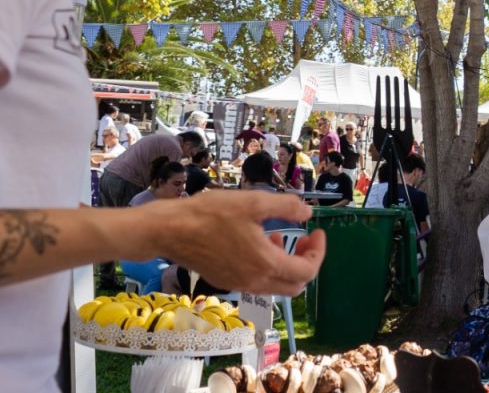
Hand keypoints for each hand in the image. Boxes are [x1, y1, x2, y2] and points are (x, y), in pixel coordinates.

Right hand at [142, 190, 325, 295]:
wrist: (170, 230)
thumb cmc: (211, 214)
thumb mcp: (254, 202)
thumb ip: (286, 207)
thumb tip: (308, 211)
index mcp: (266, 264)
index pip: (307, 271)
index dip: (318, 252)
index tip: (317, 231)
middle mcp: (255, 282)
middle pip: (295, 285)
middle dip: (306, 262)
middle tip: (305, 238)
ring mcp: (239, 285)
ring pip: (277, 286)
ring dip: (286, 264)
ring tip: (279, 236)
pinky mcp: (226, 282)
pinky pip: (258, 283)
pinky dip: (268, 267)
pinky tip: (257, 243)